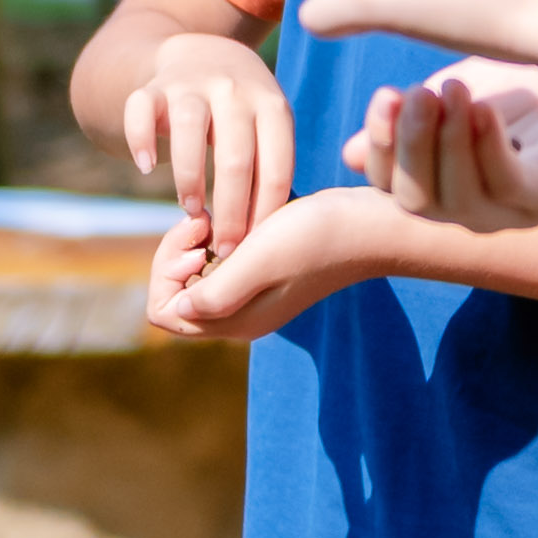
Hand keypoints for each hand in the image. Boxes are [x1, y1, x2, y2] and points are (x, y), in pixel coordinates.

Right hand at [116, 32, 295, 254]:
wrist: (202, 53)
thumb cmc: (243, 113)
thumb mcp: (268, 127)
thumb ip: (269, 168)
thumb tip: (269, 240)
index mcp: (272, 106)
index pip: (275, 167)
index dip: (265, 213)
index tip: (254, 249)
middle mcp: (234, 91)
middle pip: (235, 157)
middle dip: (231, 211)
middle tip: (224, 248)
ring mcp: (191, 85)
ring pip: (189, 130)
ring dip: (191, 178)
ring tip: (191, 210)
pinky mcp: (153, 87)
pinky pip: (140, 109)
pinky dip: (141, 139)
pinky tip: (147, 167)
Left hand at [145, 181, 404, 341]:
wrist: (373, 224)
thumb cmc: (318, 237)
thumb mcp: (260, 260)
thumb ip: (215, 291)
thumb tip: (178, 307)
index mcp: (236, 321)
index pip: (164, 312)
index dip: (166, 273)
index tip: (198, 242)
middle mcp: (240, 315)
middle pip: (174, 294)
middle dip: (177, 255)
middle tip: (205, 224)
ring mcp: (254, 295)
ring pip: (195, 275)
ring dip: (197, 243)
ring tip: (222, 218)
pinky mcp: (266, 273)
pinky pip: (220, 261)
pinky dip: (218, 237)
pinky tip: (239, 216)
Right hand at [347, 58, 537, 233]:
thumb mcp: (461, 95)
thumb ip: (414, 118)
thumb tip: (346, 155)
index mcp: (445, 183)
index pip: (389, 183)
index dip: (378, 146)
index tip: (383, 95)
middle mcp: (473, 208)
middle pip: (414, 201)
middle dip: (406, 147)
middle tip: (415, 93)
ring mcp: (512, 210)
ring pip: (455, 200)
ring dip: (444, 143)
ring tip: (450, 91)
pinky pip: (506, 187)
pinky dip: (487, 149)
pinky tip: (485, 111)